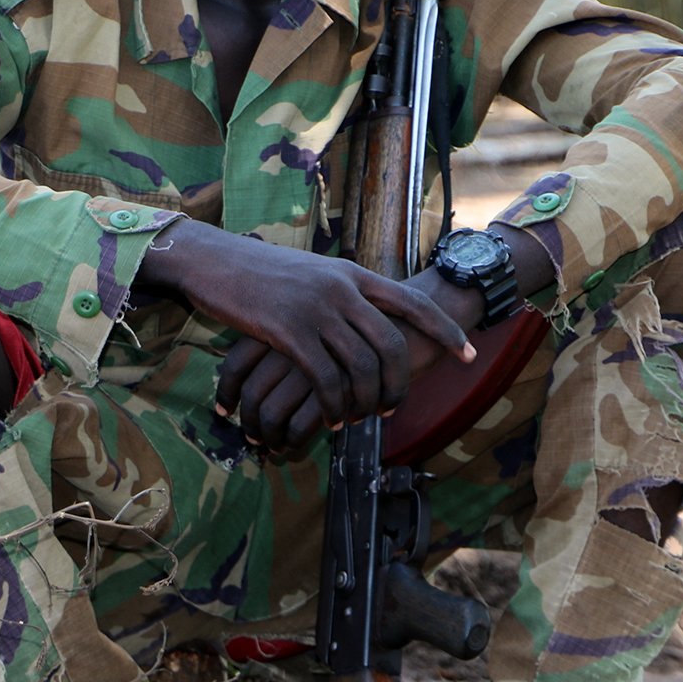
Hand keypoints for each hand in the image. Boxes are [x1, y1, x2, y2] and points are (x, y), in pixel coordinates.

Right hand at [216, 268, 479, 453]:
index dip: (445, 330)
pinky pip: (326, 379)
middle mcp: (342, 288)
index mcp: (353, 274)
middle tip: (390, 409)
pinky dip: (333, 406)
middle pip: (393, 344)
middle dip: (400, 385)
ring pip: (362, 367)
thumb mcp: (313, 274)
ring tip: (355, 420)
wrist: (214, 261)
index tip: (469, 356)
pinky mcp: (288, 331)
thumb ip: (343, 293)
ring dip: (364, 403)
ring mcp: (316, 308)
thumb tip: (368, 319)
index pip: (413, 302)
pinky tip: (329, 420)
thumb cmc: (261, 274)